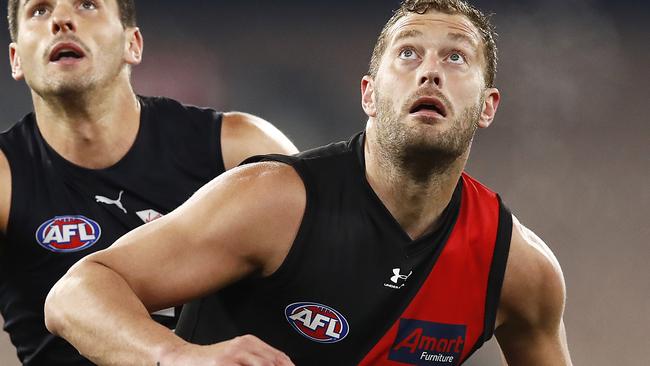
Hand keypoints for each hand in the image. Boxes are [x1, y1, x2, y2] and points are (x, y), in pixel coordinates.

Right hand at [165, 335, 293, 365]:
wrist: (184, 358)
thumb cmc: (211, 361)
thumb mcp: (237, 355)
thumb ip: (257, 360)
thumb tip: (280, 365)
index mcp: (250, 342)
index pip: (278, 357)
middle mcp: (243, 346)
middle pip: (272, 363)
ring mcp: (233, 355)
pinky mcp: (223, 364)